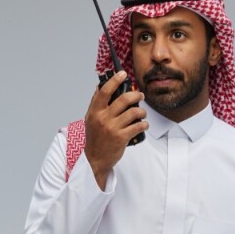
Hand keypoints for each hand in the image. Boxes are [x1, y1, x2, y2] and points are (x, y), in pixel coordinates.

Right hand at [84, 71, 148, 185]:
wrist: (95, 159)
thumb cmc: (94, 138)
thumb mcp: (90, 119)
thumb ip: (95, 103)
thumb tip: (100, 86)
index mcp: (95, 112)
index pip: (105, 91)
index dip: (115, 80)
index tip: (123, 74)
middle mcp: (103, 118)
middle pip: (124, 99)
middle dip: (136, 95)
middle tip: (140, 96)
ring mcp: (113, 128)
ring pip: (133, 112)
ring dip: (142, 111)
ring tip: (143, 113)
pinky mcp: (121, 138)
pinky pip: (138, 126)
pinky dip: (144, 124)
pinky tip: (144, 124)